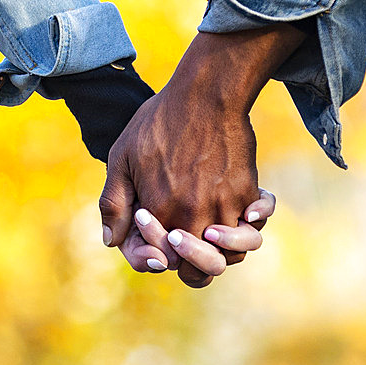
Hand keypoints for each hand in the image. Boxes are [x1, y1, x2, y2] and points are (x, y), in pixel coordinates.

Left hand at [100, 27, 304, 286]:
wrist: (206, 94)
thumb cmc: (159, 122)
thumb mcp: (122, 157)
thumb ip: (114, 204)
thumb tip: (110, 242)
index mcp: (161, 213)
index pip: (164, 262)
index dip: (161, 258)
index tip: (163, 239)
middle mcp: (194, 216)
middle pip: (202, 270)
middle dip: (194, 262)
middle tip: (188, 240)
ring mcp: (225, 208)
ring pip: (234, 254)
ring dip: (226, 248)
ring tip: (216, 229)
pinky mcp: (248, 194)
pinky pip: (256, 226)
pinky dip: (251, 224)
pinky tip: (244, 212)